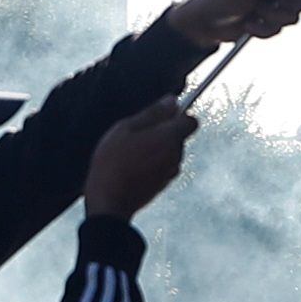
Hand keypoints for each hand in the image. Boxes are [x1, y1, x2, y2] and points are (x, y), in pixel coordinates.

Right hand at [83, 103, 198, 221]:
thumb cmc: (113, 162)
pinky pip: (162, 166)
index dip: (178, 115)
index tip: (160, 116)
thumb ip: (152, 113)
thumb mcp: (126, 128)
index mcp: (170, 138)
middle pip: (178, 136)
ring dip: (155, 148)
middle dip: (162, 132)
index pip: (191, 121)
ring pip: (169, 152)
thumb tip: (172, 100)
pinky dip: (152, 163)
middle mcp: (176, 156)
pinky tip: (131, 166)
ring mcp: (170, 173)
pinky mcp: (163, 186)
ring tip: (130, 152)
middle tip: (135, 134)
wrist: (109, 201)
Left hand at [161, 0, 300, 50]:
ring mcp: (275, 5)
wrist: (203, 23)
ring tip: (252, 14)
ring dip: (272, 19)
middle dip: (293, 4)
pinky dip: (263, 31)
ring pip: (295, 17)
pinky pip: (279, 31)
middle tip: (271, 3)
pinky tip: (247, 26)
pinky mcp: (269, 23)